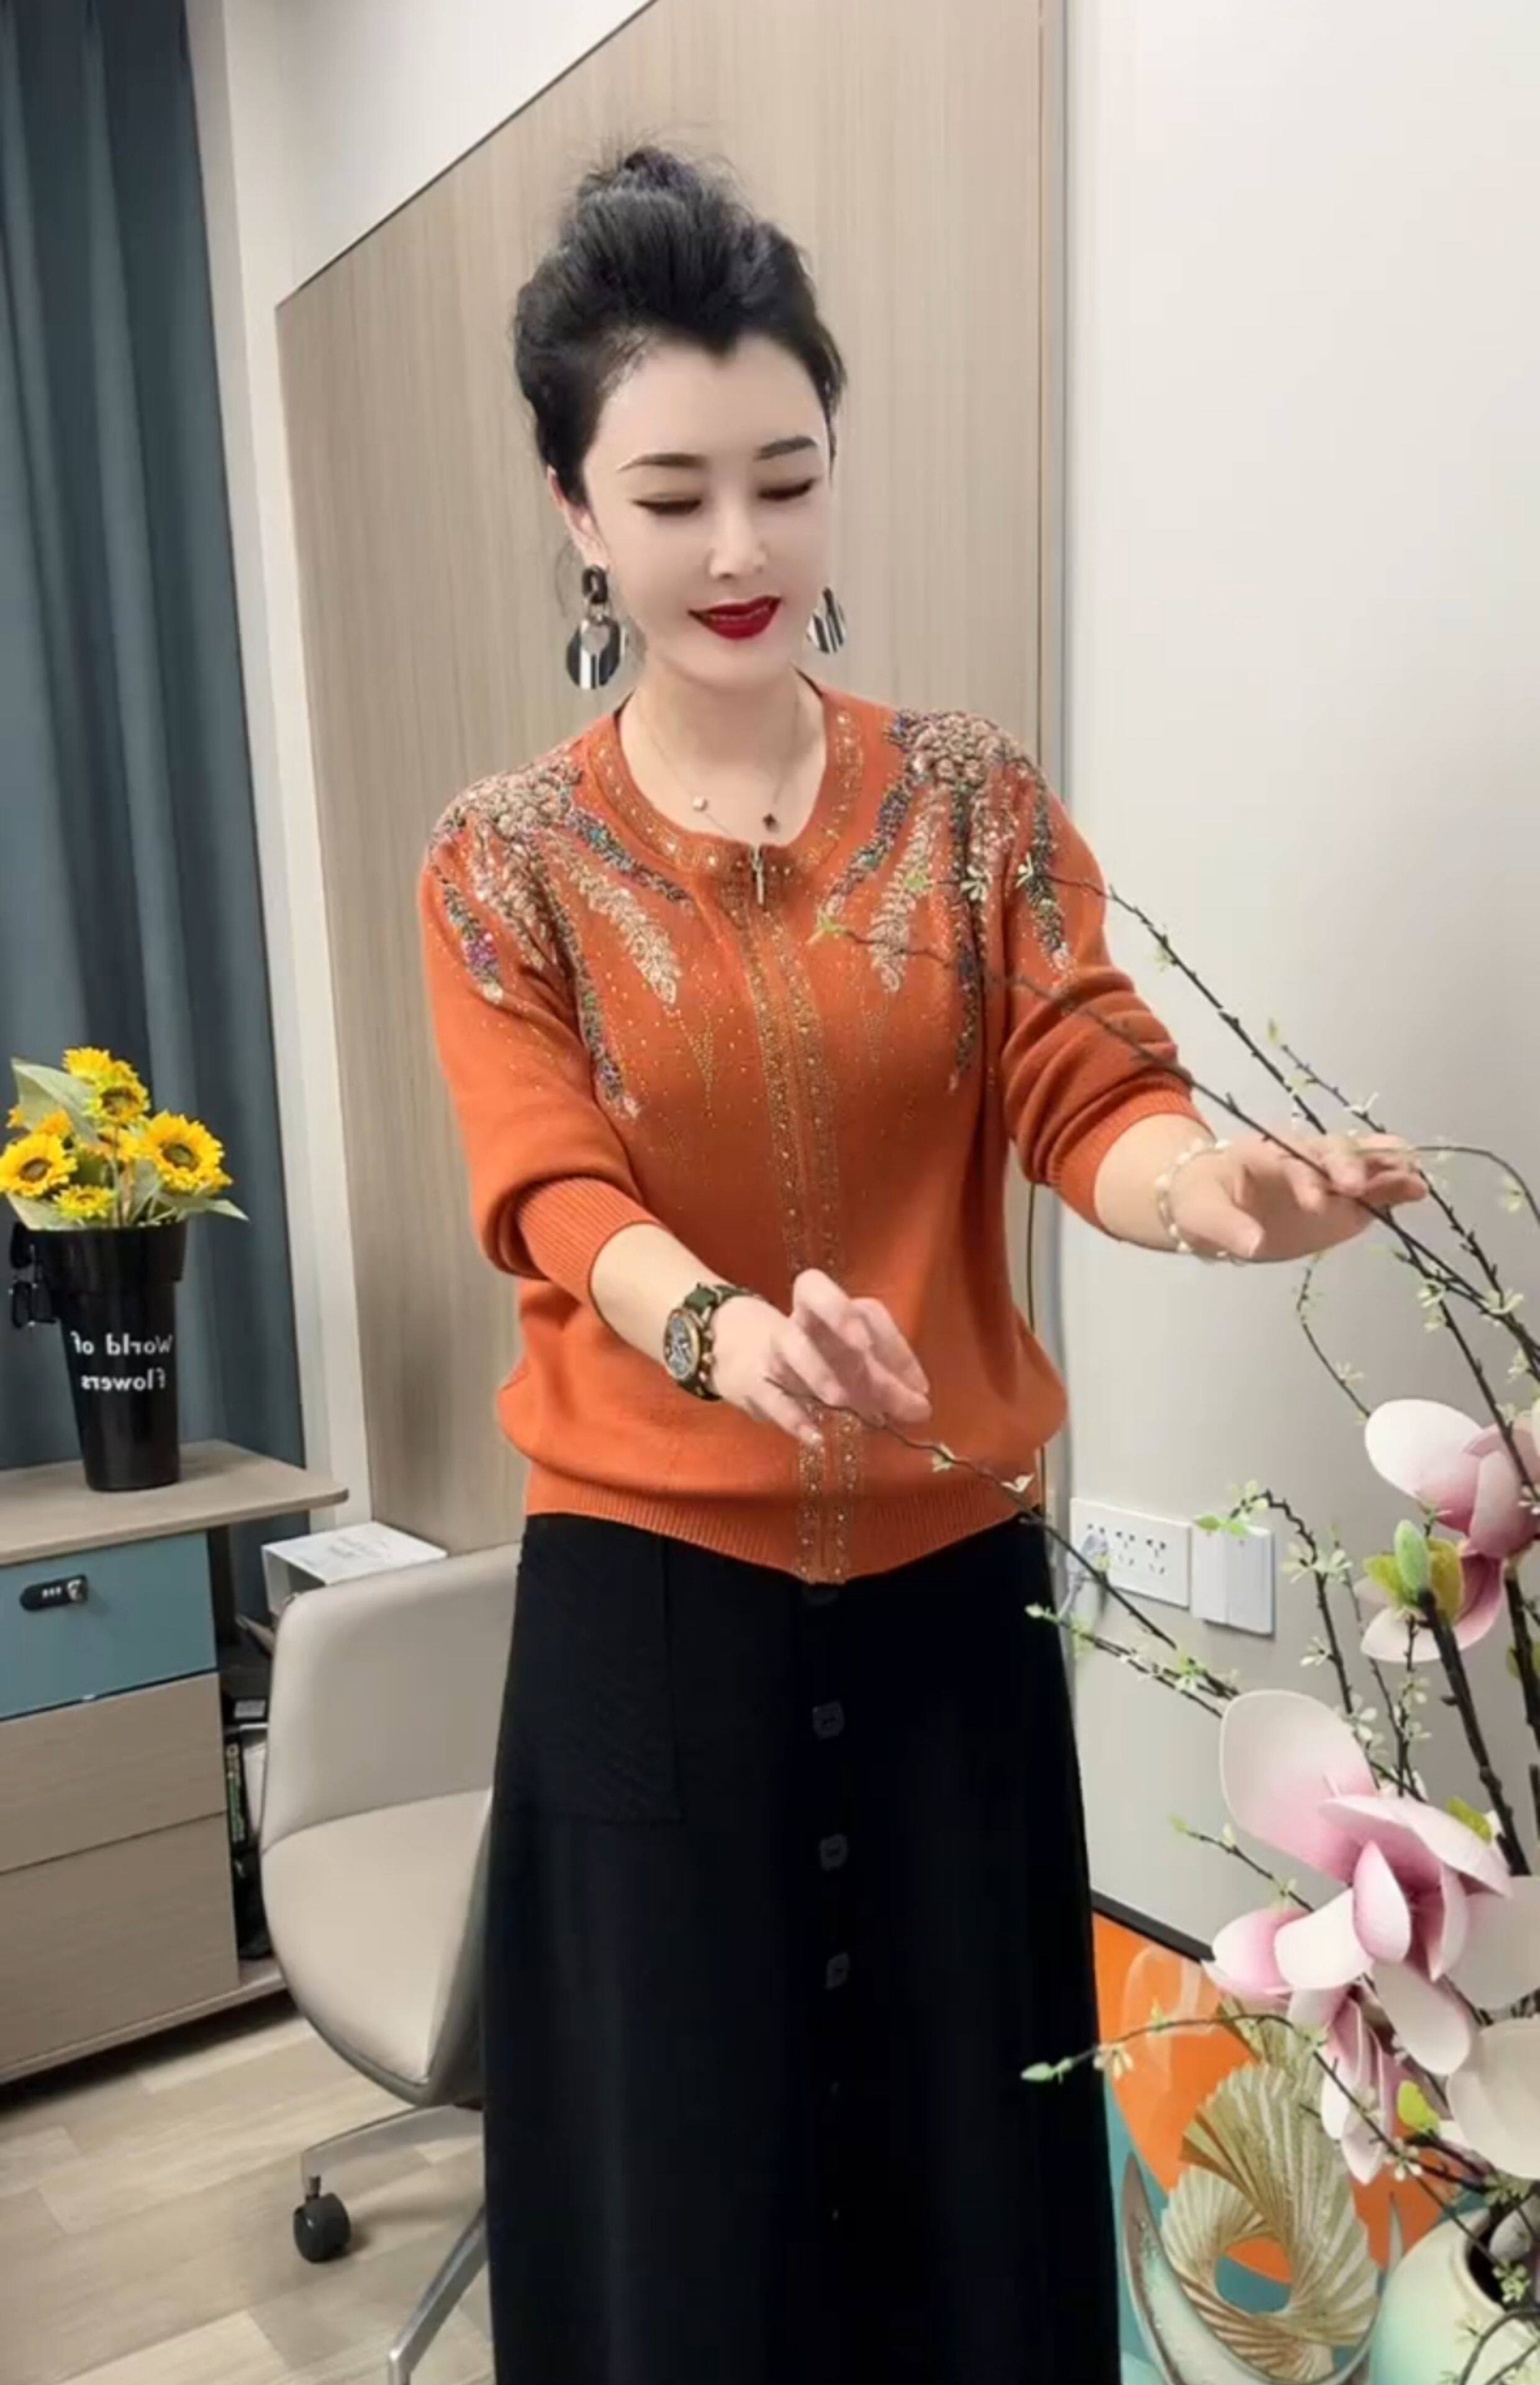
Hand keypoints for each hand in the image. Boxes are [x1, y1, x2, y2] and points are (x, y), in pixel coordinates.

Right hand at [711, 1269, 932, 1447]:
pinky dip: (793, 1417)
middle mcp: (801, 1320)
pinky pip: (771, 1395)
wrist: (739, 1359)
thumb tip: (921, 1409)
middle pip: (813, 1296)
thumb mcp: (852, 1368)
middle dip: (841, 1319)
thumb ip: (887, 1385)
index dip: (895, 1344)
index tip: (921, 1387)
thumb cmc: (814, 1359)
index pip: (866, 1311)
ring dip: (817, 1370)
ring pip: (789, 1345)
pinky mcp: (754, 1384)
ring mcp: (774, 1349)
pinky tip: (816, 1438)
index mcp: (832, 1310)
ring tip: (842, 1401)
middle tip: (866, 1350)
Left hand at [1168, 1130, 1427, 1263]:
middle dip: (1351, 1165)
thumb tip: (1252, 1244)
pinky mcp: (1343, 1201)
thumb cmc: (1202, 1200)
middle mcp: (1304, 1157)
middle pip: (1335, 1151)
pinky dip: (1394, 1189)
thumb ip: (1227, 1227)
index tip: (1315, 1204)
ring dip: (1386, 1168)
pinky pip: (1372, 1191)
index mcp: (1267, 1152)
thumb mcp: (1201, 1213)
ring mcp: (1328, 1177)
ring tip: (1414, 1180)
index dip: (1307, 1178)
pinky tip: (1416, 1192)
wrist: (1211, 1206)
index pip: (1293, 1158)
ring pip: (1362, 1163)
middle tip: (1362, 1187)